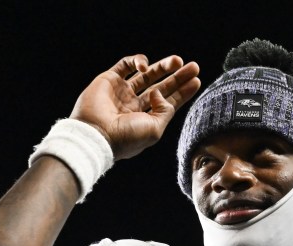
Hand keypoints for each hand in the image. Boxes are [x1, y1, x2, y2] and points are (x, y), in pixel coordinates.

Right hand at [70, 54, 200, 159]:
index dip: (183, 91)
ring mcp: (122, 92)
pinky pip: (125, 65)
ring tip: (178, 61)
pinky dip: (137, 61)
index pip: (168, 102)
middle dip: (177, 77)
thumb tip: (161, 92)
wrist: (96, 134)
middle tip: (194, 66)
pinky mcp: (109, 80)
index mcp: (146, 119)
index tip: (196, 80)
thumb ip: (165, 110)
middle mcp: (135, 105)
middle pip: (161, 87)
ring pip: (146, 75)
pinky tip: (146, 66)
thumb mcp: (155, 129)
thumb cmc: (126, 137)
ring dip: (163, 67)